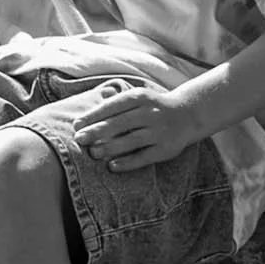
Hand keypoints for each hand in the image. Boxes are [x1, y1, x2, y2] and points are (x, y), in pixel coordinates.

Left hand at [72, 82, 206, 171]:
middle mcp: (151, 113)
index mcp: (141, 98)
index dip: (94, 115)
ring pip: (131, 141)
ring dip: (110, 147)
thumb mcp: (139, 97)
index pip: (113, 106)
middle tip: (78, 139)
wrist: (188, 114)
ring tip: (92, 153)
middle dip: (97, 131)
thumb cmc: (154, 106)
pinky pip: (144, 157)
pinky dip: (128, 162)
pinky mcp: (166, 149)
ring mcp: (159, 132)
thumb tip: (97, 99)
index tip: (76, 124)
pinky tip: (112, 166)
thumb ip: (118, 100)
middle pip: (120, 123)